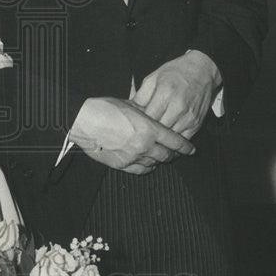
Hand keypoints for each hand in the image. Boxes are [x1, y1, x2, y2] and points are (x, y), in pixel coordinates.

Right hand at [69, 96, 194, 174]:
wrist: (84, 121)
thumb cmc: (104, 108)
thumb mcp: (130, 104)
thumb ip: (145, 111)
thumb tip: (152, 112)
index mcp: (149, 128)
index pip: (175, 141)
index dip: (185, 146)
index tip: (191, 149)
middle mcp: (144, 145)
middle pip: (167, 155)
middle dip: (173, 154)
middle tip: (175, 153)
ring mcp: (133, 157)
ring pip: (154, 163)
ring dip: (160, 161)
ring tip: (162, 158)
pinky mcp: (121, 164)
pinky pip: (140, 170)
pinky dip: (147, 168)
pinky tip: (148, 165)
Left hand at [131, 51, 221, 137]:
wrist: (202, 70)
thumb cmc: (175, 72)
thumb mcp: (153, 78)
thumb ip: (140, 96)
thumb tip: (129, 112)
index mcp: (165, 94)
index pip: (148, 118)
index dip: (139, 122)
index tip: (134, 123)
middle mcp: (178, 107)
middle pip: (158, 130)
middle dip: (148, 132)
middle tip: (140, 132)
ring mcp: (189, 117)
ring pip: (170, 138)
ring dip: (160, 138)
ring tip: (152, 136)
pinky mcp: (197, 124)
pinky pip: (182, 139)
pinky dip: (173, 140)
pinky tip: (166, 137)